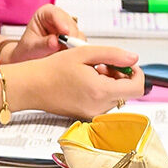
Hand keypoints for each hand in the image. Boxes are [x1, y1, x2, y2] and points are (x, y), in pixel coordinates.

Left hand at [10, 5, 80, 61]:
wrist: (30, 59)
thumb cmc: (28, 50)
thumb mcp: (32, 47)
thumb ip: (43, 44)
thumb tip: (55, 42)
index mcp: (45, 13)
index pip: (55, 13)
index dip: (61, 22)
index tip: (64, 32)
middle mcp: (59, 19)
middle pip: (70, 24)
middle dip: (71, 36)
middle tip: (68, 47)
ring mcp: (68, 29)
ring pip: (78, 34)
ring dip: (74, 45)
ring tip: (66, 54)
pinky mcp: (75, 40)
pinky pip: (81, 44)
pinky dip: (77, 50)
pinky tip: (70, 56)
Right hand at [15, 45, 145, 117]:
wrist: (30, 86)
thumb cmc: (51, 70)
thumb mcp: (84, 53)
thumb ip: (113, 54)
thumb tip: (133, 58)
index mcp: (100, 91)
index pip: (137, 88)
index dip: (136, 73)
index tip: (125, 64)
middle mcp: (99, 106)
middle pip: (127, 92)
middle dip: (121, 76)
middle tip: (104, 64)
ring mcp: (92, 112)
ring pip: (116, 97)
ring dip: (110, 82)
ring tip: (91, 71)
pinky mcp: (86, 114)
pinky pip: (103, 102)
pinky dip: (101, 90)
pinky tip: (86, 80)